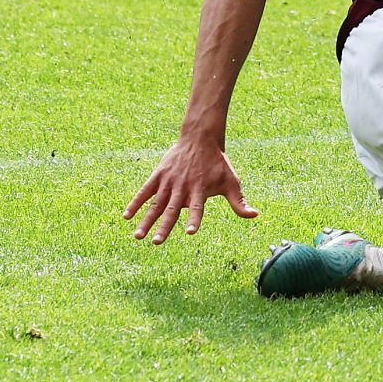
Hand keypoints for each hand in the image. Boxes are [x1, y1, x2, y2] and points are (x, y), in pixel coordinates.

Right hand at [124, 136, 255, 244]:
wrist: (201, 139)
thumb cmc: (218, 164)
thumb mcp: (231, 181)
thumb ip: (239, 202)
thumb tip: (255, 215)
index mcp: (200, 190)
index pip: (197, 208)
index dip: (194, 219)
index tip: (190, 232)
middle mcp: (182, 188)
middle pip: (172, 210)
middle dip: (164, 227)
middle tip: (156, 242)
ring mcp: (168, 182)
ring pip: (155, 204)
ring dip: (146, 220)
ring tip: (138, 236)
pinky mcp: (158, 176)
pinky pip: (144, 191)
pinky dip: (135, 203)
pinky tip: (126, 216)